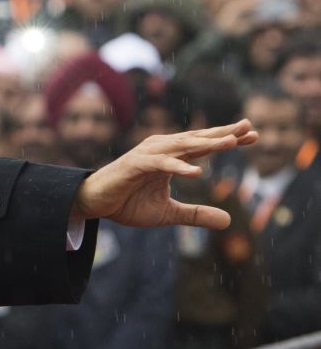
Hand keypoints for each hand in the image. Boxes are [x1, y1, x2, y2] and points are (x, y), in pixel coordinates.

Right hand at [70, 120, 257, 228]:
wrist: (94, 204)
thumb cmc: (127, 203)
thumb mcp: (168, 213)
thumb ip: (196, 215)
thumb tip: (229, 222)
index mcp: (170, 157)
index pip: (203, 145)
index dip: (227, 141)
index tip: (254, 136)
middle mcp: (161, 150)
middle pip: (197, 138)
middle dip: (223, 133)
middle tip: (249, 126)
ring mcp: (148, 155)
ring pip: (182, 146)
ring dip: (206, 144)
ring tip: (231, 142)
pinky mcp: (135, 165)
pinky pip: (161, 164)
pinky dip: (178, 166)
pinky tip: (197, 172)